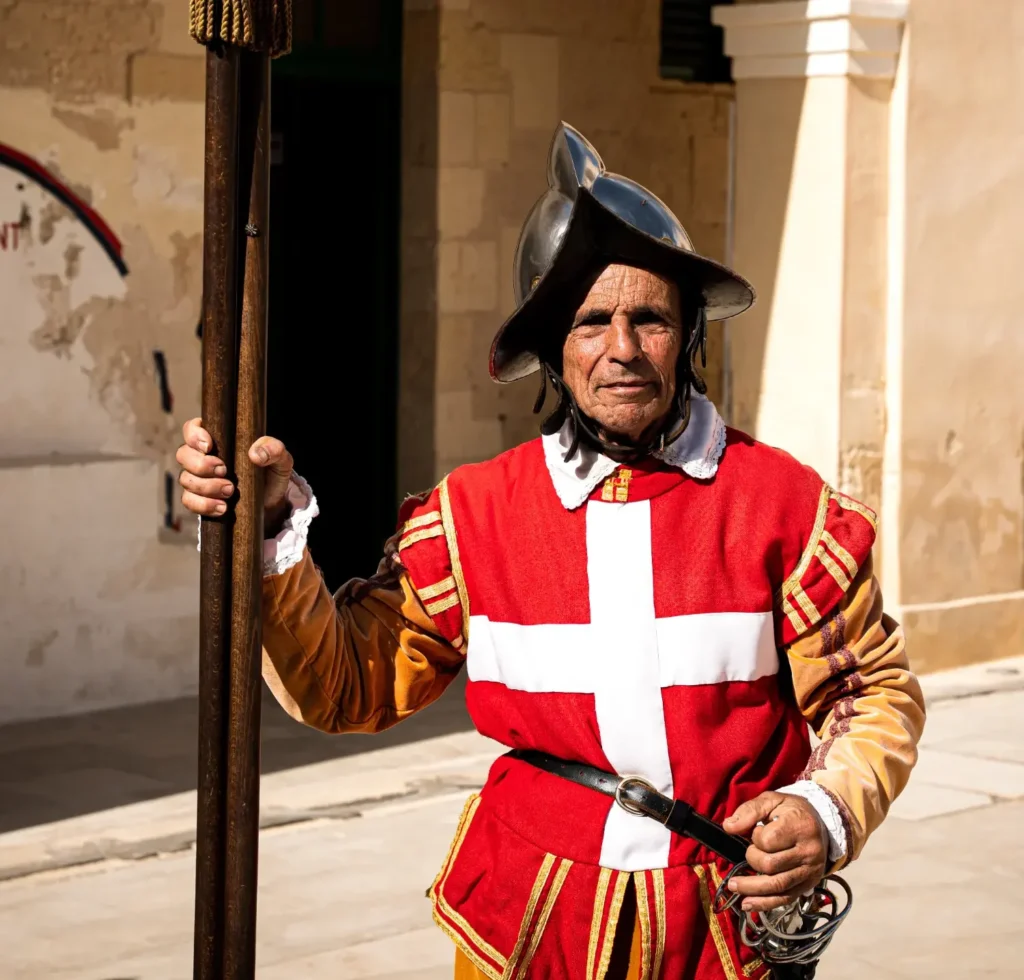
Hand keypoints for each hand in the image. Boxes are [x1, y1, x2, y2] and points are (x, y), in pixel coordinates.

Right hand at [176, 418, 293, 531]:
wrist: (270, 504)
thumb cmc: (271, 474)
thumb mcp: (280, 460)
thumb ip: (274, 449)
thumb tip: (255, 454)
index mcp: (218, 439)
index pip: (192, 428)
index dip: (194, 435)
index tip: (209, 446)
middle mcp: (202, 457)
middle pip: (183, 454)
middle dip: (201, 464)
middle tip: (224, 471)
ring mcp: (198, 479)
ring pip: (185, 479)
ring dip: (206, 487)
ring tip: (230, 491)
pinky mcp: (199, 499)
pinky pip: (189, 501)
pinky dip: (204, 505)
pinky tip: (222, 508)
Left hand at [721, 791, 827, 912]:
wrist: (820, 824)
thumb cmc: (791, 811)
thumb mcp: (771, 800)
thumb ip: (749, 811)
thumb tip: (728, 827)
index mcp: (800, 826)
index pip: (768, 840)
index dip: (755, 837)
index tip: (757, 831)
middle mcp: (808, 852)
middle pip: (770, 865)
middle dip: (752, 859)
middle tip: (752, 850)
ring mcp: (810, 871)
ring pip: (777, 886)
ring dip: (751, 888)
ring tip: (733, 886)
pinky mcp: (808, 885)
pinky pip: (785, 899)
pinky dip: (764, 903)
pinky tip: (748, 904)